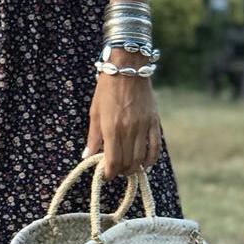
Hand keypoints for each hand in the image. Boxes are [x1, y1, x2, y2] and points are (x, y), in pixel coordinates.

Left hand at [82, 54, 161, 179]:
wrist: (128, 69)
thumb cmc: (107, 90)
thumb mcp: (95, 113)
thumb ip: (93, 137)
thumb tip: (87, 156)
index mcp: (111, 128)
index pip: (113, 161)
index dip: (109, 173)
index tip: (105, 175)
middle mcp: (129, 130)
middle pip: (127, 162)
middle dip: (121, 172)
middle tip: (116, 171)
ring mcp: (143, 127)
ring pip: (141, 158)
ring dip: (134, 168)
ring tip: (127, 169)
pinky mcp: (154, 122)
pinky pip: (155, 147)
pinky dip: (150, 160)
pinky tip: (144, 164)